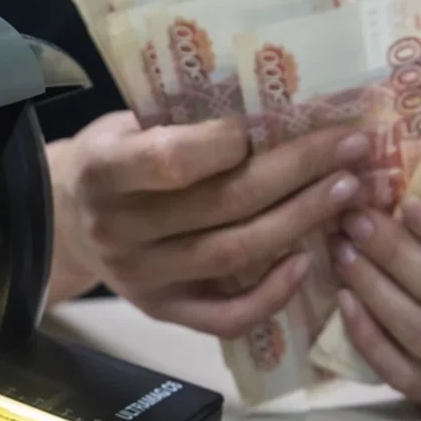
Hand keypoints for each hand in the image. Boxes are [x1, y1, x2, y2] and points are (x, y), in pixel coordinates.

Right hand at [46, 111, 369, 337]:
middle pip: (222, 204)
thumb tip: (279, 103)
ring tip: (346, 190)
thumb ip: (181, 121)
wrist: (71, 220)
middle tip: (349, 147)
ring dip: (300, 220)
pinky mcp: (163, 312)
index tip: (275, 120)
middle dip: (297, 172)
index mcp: (103, 173)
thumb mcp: (128, 125)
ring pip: (235, 254)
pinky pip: (226, 317)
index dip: (228, 142)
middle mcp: (118, 231)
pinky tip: (307, 262)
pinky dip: (272, 294)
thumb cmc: (117, 157)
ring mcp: (141, 279)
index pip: (172, 161)